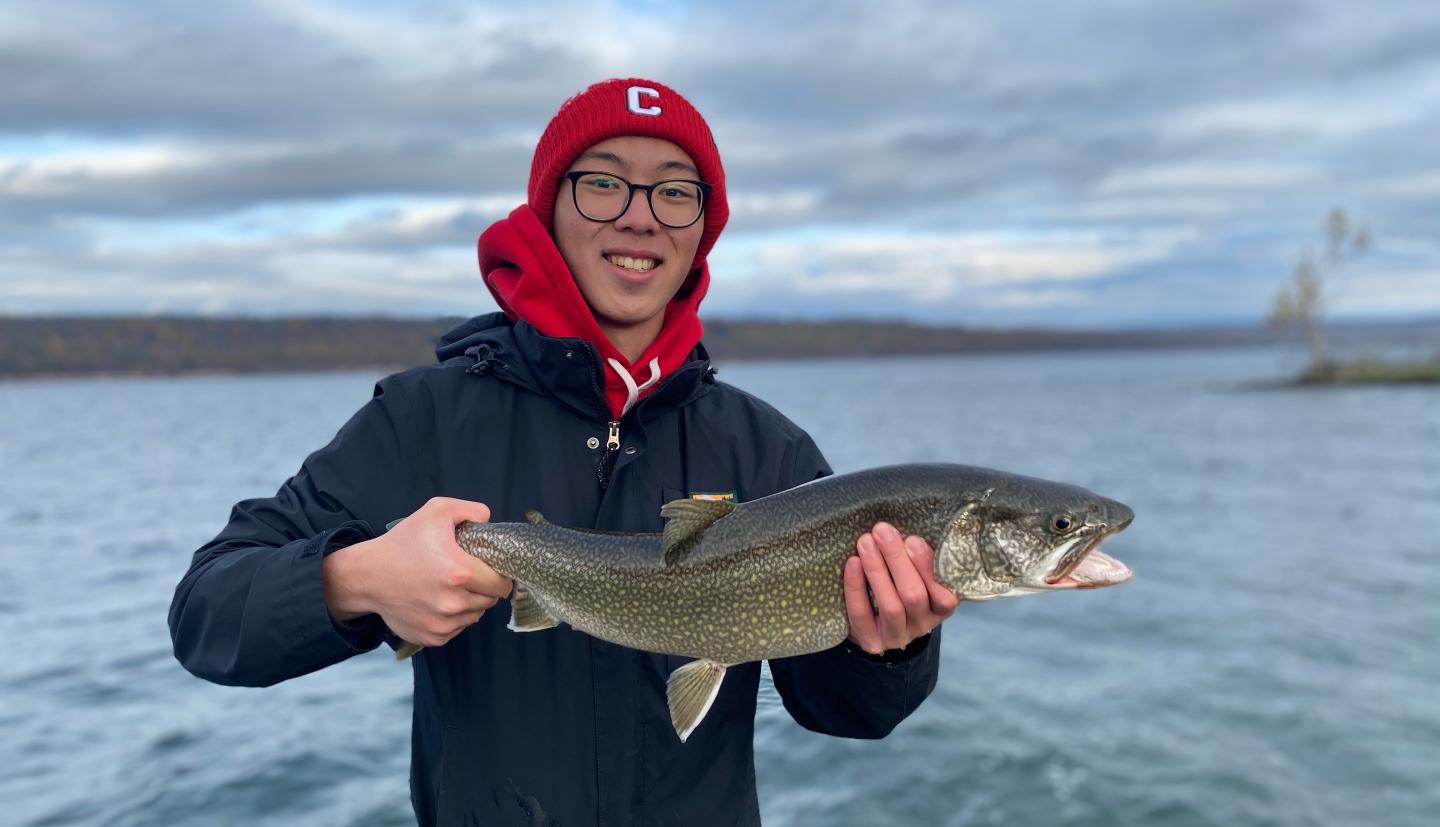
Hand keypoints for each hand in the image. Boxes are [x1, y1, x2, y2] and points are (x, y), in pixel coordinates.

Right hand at [323, 497, 512, 647]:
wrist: (367, 576)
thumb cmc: (402, 543)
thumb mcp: (436, 511)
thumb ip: (471, 510)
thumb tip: (489, 521)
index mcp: (459, 573)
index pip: (501, 583)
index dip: (501, 575)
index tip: (492, 569)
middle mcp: (453, 603)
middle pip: (491, 600)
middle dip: (486, 588)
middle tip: (470, 576)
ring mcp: (443, 624)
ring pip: (476, 615)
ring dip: (471, 603)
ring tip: (452, 588)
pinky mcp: (433, 638)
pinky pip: (458, 629)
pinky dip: (455, 618)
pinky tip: (439, 602)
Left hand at [844, 521, 959, 654]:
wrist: (874, 623)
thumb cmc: (899, 585)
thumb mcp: (915, 572)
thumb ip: (915, 557)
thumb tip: (900, 530)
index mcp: (941, 607)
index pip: (944, 595)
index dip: (927, 568)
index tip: (912, 540)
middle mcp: (923, 625)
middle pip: (914, 596)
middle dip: (897, 560)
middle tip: (881, 531)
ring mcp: (897, 636)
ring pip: (891, 606)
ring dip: (877, 570)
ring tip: (865, 542)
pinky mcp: (871, 641)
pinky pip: (862, 615)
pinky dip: (856, 587)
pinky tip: (853, 563)